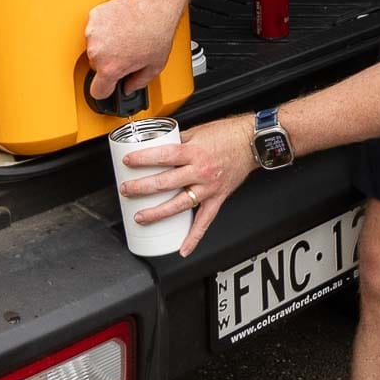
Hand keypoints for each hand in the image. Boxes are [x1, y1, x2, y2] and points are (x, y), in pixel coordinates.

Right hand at [85, 0, 179, 101]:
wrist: (154, 4)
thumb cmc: (156, 32)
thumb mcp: (154, 66)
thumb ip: (138, 83)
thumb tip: (130, 87)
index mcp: (110, 68)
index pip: (97, 91)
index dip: (106, 91)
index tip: (109, 87)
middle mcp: (97, 52)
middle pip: (96, 68)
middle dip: (109, 64)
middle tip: (126, 54)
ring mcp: (93, 33)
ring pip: (95, 48)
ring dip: (106, 46)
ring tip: (125, 37)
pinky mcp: (93, 17)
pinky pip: (95, 30)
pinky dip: (104, 30)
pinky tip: (120, 27)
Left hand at [118, 114, 256, 255]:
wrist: (252, 143)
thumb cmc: (227, 135)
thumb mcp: (198, 131)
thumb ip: (178, 140)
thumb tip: (158, 144)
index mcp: (194, 152)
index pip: (164, 156)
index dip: (144, 159)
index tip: (128, 162)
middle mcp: (200, 171)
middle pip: (166, 182)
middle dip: (142, 188)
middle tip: (127, 190)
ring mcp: (209, 187)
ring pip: (180, 204)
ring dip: (158, 213)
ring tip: (141, 216)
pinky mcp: (217, 198)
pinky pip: (205, 221)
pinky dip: (194, 237)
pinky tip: (183, 248)